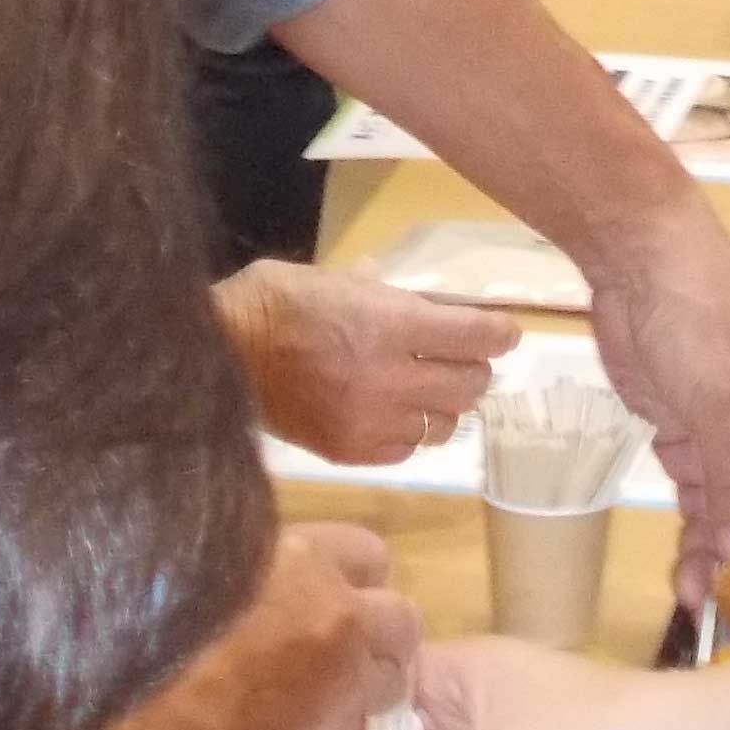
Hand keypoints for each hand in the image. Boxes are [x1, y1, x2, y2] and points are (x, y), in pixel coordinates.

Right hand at [110, 524, 422, 729]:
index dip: (352, 580)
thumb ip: (251, 560)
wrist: (117, 729)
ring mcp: (342, 684)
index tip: (335, 598)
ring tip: (310, 706)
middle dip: (374, 637)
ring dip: (358, 691)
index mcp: (303, 559)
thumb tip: (269, 561)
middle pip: (400, 619)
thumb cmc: (140, 635)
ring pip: (388, 684)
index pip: (370, 555)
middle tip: (334, 658)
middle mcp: (337, 615)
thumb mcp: (201, 563)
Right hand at [216, 261, 521, 463]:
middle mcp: (391, 375)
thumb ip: (387, 294)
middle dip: (477, 369)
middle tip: (470, 361)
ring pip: (445, 423)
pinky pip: (407, 449)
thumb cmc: (278, 302)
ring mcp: (372, 418)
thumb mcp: (338, 278)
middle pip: (470, 384)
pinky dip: (411, 432)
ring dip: (447, 405)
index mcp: (391, 323)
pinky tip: (397, 415)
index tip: (507, 332)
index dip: (499, 334)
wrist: (223, 354)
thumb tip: (424, 304)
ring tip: (434, 392)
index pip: (475, 335)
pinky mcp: (351, 450)